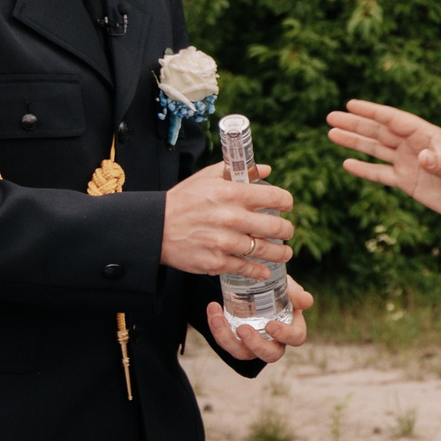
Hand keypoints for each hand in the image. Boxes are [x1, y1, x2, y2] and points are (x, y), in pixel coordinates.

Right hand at [162, 160, 293, 275]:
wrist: (154, 228)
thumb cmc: (182, 201)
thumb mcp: (206, 178)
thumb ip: (237, 171)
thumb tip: (265, 169)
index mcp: (231, 193)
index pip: (275, 197)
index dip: (286, 202)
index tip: (287, 206)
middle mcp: (231, 217)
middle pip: (277, 227)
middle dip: (287, 230)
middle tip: (287, 232)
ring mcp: (224, 241)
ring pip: (265, 250)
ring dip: (280, 253)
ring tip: (285, 253)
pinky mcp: (216, 261)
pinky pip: (246, 268)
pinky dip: (259, 271)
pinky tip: (265, 270)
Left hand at [204, 274, 312, 364]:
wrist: (256, 286)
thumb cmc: (277, 289)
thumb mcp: (287, 287)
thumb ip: (295, 293)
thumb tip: (305, 302)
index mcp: (292, 329)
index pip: (296, 338)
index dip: (285, 335)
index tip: (271, 325)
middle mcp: (274, 342)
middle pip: (270, 354)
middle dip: (257, 345)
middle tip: (243, 330)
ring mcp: (253, 344)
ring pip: (243, 353)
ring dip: (229, 340)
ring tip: (218, 319)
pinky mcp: (235, 341)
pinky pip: (225, 341)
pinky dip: (217, 326)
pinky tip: (213, 308)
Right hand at [329, 100, 440, 219]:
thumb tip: (423, 156)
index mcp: (426, 136)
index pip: (395, 120)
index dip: (373, 112)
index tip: (351, 104)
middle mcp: (414, 145)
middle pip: (380, 131)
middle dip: (356, 124)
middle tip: (331, 116)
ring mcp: (408, 162)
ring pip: (376, 148)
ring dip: (355, 141)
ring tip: (331, 133)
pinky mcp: (406, 181)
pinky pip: (380, 173)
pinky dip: (364, 168)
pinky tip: (346, 163)